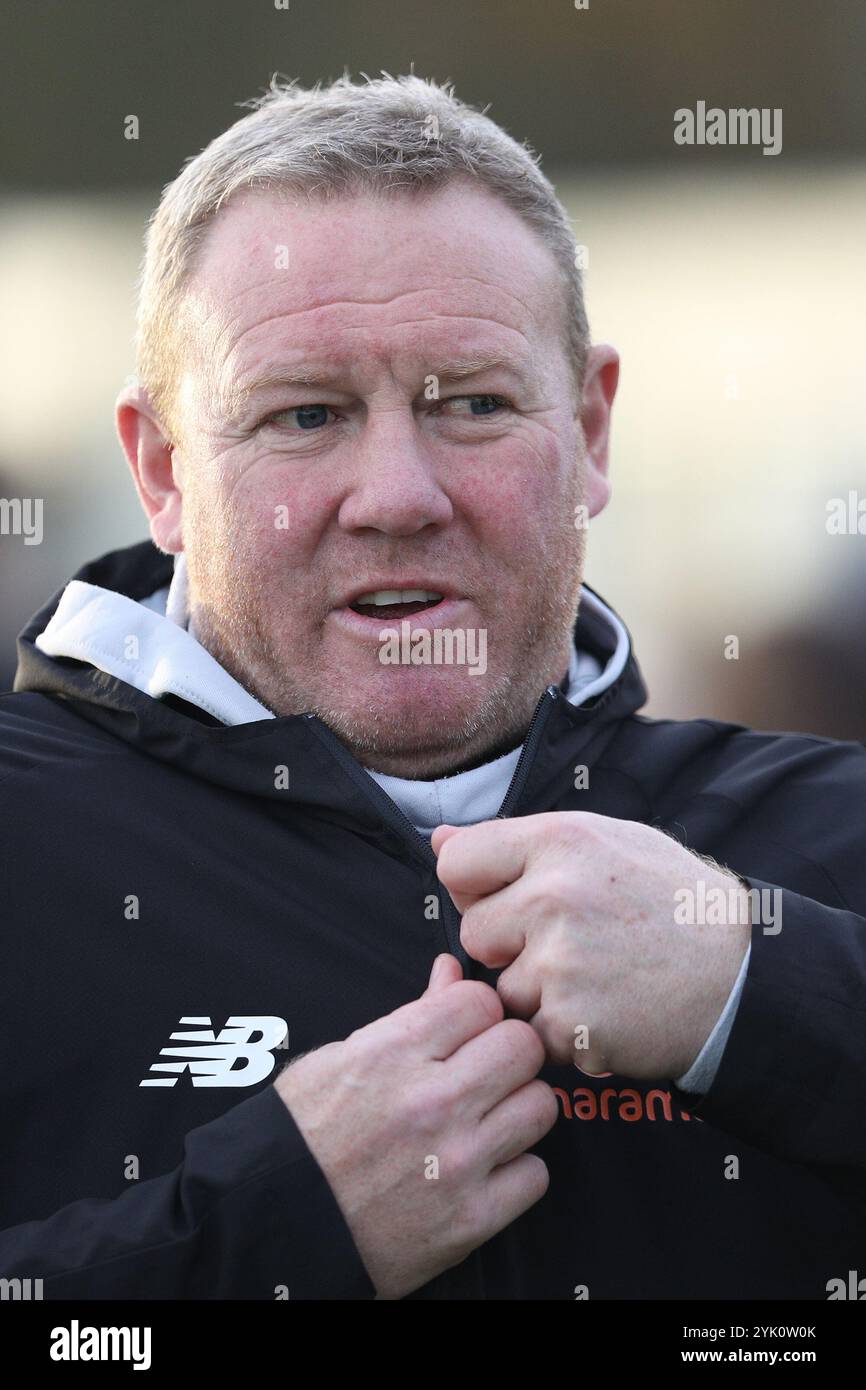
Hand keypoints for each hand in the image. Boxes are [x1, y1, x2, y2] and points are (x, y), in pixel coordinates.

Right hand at [274, 954, 556, 1298]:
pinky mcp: (471, 1217)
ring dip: (518, 1110)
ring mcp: (456, 1160)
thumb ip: (409, 1015)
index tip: (470, 1029)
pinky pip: (535, 1174)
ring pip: (540, 1105)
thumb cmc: (301, 1139)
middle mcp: (431, 1101)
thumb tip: (450, 974)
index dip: (478, 1012)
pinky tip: (486, 1169)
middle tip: (488, 1071)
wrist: (273, 1222)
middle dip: (509, 1053)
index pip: (481, 1000)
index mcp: (393, 1053)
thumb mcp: (339, 1058)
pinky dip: (516, 1172)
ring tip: (488, 1120)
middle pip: (523, 1046)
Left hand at [432, 812, 751, 1079]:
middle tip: (570, 945)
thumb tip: (439, 839)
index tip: (509, 900)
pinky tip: (605, 1010)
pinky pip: (532, 1033)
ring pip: (503, 989)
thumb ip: (518, 842)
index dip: (477, 888)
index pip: (456, 864)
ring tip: (598, 977)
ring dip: (537, 995)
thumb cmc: (671, 903)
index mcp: (558, 840)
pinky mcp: (571, 1022)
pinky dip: (561, 1033)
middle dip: (508, 947)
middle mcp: (553, 895)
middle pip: (474, 934)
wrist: (741, 977)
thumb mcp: (605, 844)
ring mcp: (561, 962)